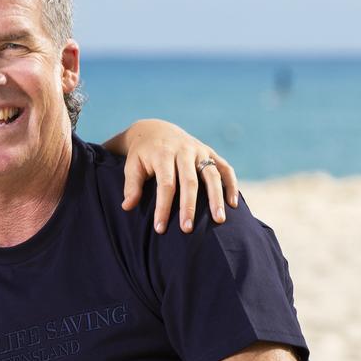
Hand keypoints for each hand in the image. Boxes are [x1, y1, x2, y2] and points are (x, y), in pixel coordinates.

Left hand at [113, 119, 238, 233]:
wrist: (156, 130)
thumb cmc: (142, 155)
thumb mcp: (132, 166)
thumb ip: (131, 186)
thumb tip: (127, 207)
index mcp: (163, 155)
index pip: (165, 185)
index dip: (163, 207)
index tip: (160, 228)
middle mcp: (184, 151)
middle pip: (189, 182)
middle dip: (189, 206)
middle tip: (188, 229)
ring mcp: (200, 151)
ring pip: (212, 175)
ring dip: (216, 198)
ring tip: (219, 220)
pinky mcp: (211, 152)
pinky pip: (225, 168)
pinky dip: (231, 184)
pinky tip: (233, 204)